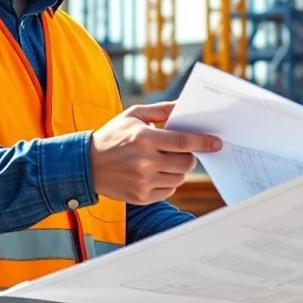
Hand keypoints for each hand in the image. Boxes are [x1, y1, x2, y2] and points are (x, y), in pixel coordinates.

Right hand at [90, 102, 221, 204]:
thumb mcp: (133, 115)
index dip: (203, 143)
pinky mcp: (141, 197)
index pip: (183, 142)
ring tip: (163, 161)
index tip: (216, 143)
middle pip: (186, 163)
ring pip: (179, 178)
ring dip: (178, 170)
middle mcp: (144, 162)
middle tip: (182, 152)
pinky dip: (167, 182)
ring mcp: (143, 182)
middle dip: (189, 156)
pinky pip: (169, 191)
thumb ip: (161, 110)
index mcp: (144, 138)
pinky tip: (154, 173)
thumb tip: (184, 106)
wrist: (86, 164)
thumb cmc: (112, 136)